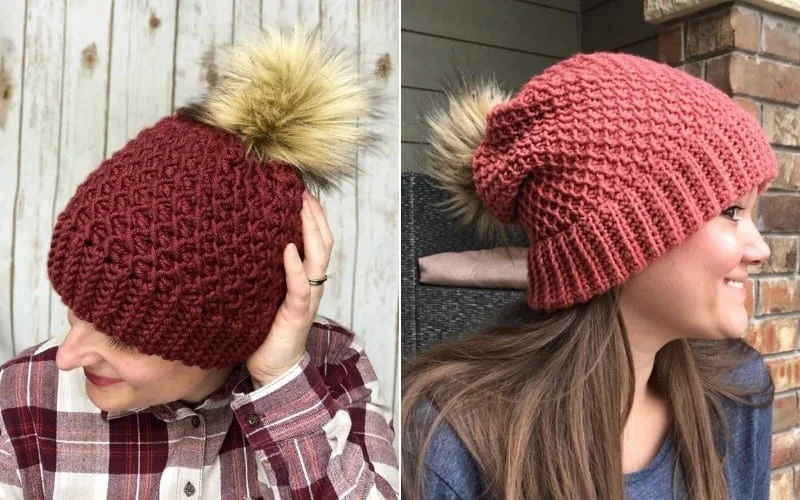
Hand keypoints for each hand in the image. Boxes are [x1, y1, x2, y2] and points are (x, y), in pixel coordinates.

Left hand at [246, 191, 332, 386]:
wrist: (270, 370)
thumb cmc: (264, 331)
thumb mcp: (263, 292)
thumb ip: (263, 270)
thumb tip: (242, 241)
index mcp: (304, 277)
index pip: (315, 239)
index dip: (312, 214)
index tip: (299, 189)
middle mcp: (311, 284)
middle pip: (323, 241)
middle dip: (315, 214)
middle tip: (303, 189)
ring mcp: (307, 297)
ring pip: (318, 258)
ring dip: (311, 231)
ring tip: (302, 207)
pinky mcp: (297, 313)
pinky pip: (301, 286)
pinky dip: (296, 266)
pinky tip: (289, 249)